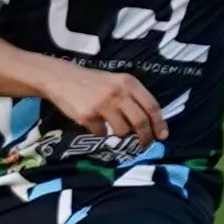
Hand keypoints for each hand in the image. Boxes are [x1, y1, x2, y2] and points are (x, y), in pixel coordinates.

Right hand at [46, 66, 167, 142]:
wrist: (61, 78)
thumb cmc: (93, 83)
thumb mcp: (116, 82)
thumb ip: (132, 98)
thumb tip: (150, 124)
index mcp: (128, 83)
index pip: (151, 106)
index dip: (159, 123)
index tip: (162, 136)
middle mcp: (118, 93)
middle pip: (140, 122)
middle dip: (145, 137)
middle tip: (144, 144)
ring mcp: (103, 105)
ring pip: (122, 131)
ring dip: (120, 135)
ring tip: (113, 127)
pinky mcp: (88, 116)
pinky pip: (101, 134)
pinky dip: (100, 132)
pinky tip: (94, 122)